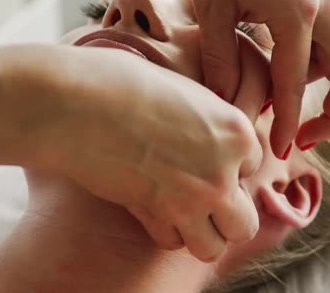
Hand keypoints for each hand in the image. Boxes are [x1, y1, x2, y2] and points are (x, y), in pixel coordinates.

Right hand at [0, 44, 268, 261]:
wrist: (76, 100)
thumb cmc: (128, 82)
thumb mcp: (188, 92)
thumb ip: (215, 124)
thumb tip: (222, 144)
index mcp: (238, 132)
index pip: (253, 166)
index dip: (229, 162)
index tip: (202, 152)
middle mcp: (222, 172)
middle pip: (245, 223)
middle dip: (229, 214)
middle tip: (205, 195)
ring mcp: (190, 200)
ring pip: (214, 247)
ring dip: (202, 233)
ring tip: (185, 211)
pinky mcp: (154, 215)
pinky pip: (173, 242)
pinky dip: (166, 231)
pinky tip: (153, 207)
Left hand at [182, 0, 329, 157]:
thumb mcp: (213, 6)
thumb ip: (224, 59)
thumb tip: (227, 104)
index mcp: (296, 11)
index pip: (297, 84)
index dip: (290, 123)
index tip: (283, 151)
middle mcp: (323, 5)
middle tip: (305, 139)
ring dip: (320, 87)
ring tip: (278, 101)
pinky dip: (313, 63)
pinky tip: (281, 69)